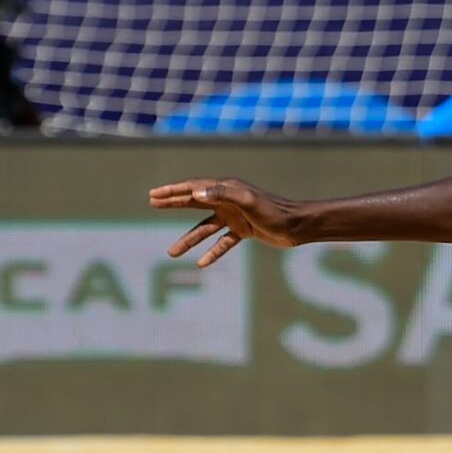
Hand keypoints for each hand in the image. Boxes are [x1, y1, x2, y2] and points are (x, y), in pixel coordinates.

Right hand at [150, 178, 303, 267]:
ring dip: (189, 240)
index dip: (173, 191)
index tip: (154, 195)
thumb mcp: (248, 202)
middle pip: (195, 202)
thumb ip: (224, 195)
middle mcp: (228, 201)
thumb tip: (196, 193)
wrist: (298, 227)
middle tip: (153, 203)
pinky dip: (212, 252)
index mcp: (227, 190)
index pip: (194, 188)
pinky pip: (223, 242)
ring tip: (172, 253)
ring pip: (205, 228)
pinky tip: (202, 264)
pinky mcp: (244, 231)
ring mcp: (235, 216)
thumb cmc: (274, 212)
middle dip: (174, 203)